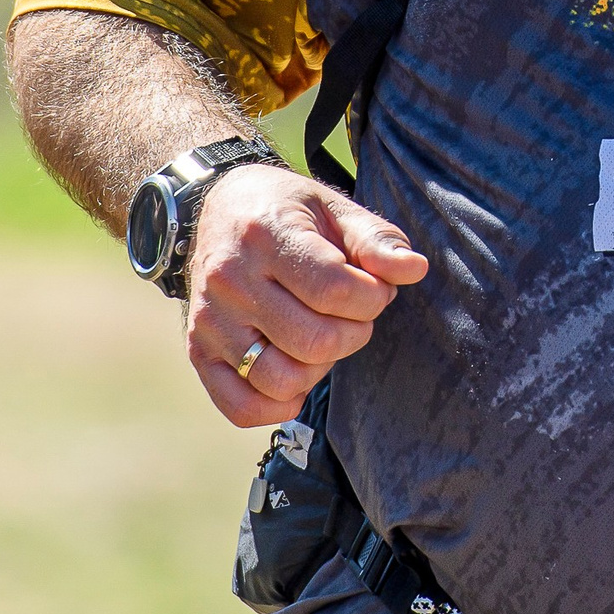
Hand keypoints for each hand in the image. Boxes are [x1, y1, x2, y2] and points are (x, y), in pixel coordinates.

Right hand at [183, 164, 429, 427]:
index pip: (335, 291)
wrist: (220, 206)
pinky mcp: (198, 351)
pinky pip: (241, 407)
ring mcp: (209, 321)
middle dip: (354, 332)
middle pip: (314, 341)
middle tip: (353, 312)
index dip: (373, 297)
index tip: (375, 286)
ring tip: (324, 337)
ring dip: (320, 369)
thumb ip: (377, 239)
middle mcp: (230, 281)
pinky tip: (298, 373)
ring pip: (280, 380)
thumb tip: (415, 270)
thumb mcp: (335, 207)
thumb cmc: (288, 211)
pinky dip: (278, 405)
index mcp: (266, 236)